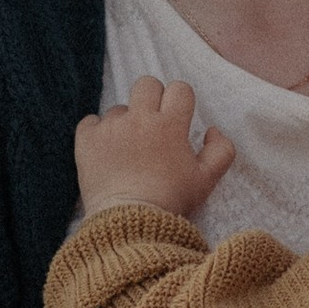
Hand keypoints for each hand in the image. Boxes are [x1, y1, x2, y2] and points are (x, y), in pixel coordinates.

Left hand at [78, 77, 236, 220]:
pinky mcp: (87, 140)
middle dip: (152, 99)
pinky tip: (105, 152)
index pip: (179, 89)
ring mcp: (111, 128)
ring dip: (124, 123)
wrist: (130, 223)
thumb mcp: (207, 180)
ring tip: (127, 150)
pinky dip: (97, 133)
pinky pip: (90, 122)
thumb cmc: (171, 201)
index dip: (180, 101)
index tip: (177, 119)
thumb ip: (222, 150)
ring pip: (118, 108)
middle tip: (152, 125)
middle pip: (146, 84)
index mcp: (171, 124)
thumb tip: (211, 130)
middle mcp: (140, 119)